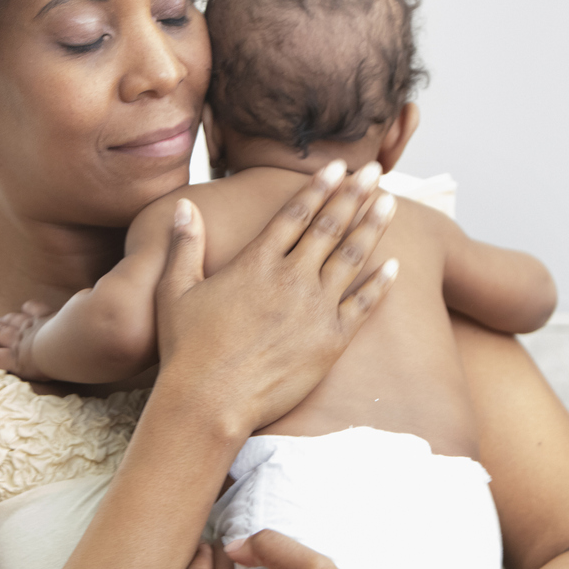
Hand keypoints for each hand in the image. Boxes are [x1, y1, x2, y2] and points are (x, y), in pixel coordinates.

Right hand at [0, 300, 53, 379]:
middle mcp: (21, 338)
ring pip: (15, 320)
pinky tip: (26, 306)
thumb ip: (8, 363)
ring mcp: (33, 324)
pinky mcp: (46, 315)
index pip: (0, 356)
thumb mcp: (26, 369)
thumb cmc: (49, 363)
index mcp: (17, 355)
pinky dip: (29, 307)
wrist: (63, 343)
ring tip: (0, 318)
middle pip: (2, 332)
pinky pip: (34, 308)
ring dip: (6, 319)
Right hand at [154, 160, 398, 435]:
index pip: (295, 214)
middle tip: (374, 171)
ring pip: (351, 257)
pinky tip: (394, 266)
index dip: (318, 187)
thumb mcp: (174, 290)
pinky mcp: (331, 341)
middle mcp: (291, 278)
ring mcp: (314, 309)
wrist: (210, 402)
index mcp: (256, 262)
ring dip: (372, 226)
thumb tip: (183, 206)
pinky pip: (362, 305)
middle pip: (330, 226)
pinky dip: (380, 284)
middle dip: (354, 194)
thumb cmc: (186, 350)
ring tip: (389, 202)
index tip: (337, 167)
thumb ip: (184, 245)